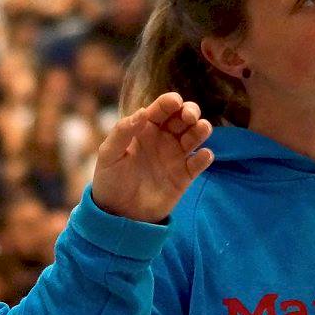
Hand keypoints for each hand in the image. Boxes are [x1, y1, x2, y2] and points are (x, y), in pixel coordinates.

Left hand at [90, 92, 213, 222]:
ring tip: (202, 129)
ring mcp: (175, 156)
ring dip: (202, 129)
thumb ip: (122, 131)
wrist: (118, 213)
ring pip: (195, 136)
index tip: (175, 102)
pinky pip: (199, 163)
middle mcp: (163, 139)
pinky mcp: (184, 176)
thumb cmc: (109, 180)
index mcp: (145, 128)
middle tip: (189, 117)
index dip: (170, 101)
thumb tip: (142, 111)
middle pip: (183, 117)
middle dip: (191, 111)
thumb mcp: (109, 154)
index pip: (162, 109)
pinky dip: (205, 157)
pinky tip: (202, 155)